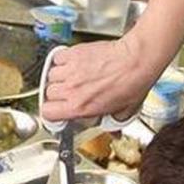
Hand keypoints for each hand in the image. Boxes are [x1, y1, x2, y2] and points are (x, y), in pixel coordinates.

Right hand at [41, 32, 157, 121]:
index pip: (47, 113)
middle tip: (69, 94)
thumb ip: (112, 123)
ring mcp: (71, 70)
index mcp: (80, 107)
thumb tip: (112, 129)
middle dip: (57, 95)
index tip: (56, 111)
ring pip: (50, 75)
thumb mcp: (123, 112)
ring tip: (71, 78)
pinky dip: (62, 61)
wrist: (136, 61)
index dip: (51, 112)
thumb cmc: (132, 83)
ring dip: (59, 77)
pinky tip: (72, 64)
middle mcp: (72, 89)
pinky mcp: (74, 54)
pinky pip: (57, 58)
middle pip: (48, 93)